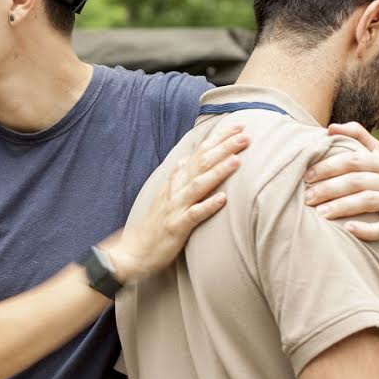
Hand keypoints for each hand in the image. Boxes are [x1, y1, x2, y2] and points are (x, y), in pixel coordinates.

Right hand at [110, 124, 248, 280]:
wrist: (132, 252)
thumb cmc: (152, 226)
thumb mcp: (163, 196)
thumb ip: (176, 178)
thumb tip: (185, 159)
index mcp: (174, 182)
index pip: (198, 154)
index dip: (217, 139)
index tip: (237, 126)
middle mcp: (174, 191)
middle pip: (200, 164)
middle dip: (223, 148)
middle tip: (245, 135)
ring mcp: (174, 208)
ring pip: (198, 185)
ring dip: (217, 172)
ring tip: (237, 159)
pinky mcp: (176, 227)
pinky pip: (194, 215)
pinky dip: (208, 206)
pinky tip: (223, 199)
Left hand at [303, 122, 378, 241]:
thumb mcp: (375, 160)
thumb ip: (357, 138)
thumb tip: (330, 128)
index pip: (353, 160)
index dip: (328, 166)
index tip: (306, 175)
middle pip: (357, 180)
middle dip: (328, 188)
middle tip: (307, 197)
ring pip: (367, 201)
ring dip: (340, 207)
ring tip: (319, 213)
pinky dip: (365, 229)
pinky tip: (347, 229)